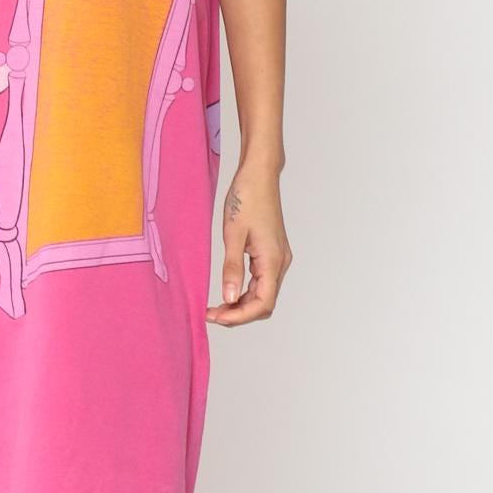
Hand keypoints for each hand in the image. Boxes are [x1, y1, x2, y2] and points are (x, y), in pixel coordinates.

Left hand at [206, 159, 290, 325]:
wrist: (258, 174)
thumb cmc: (246, 197)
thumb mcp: (233, 234)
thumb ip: (232, 268)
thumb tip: (229, 297)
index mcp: (273, 260)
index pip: (263, 303)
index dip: (239, 316)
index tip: (216, 317)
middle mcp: (280, 262)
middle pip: (264, 303)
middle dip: (239, 314)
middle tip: (211, 314)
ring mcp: (277, 258)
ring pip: (263, 294)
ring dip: (242, 304)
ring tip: (216, 306)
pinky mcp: (271, 252)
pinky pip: (261, 281)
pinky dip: (245, 291)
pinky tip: (228, 291)